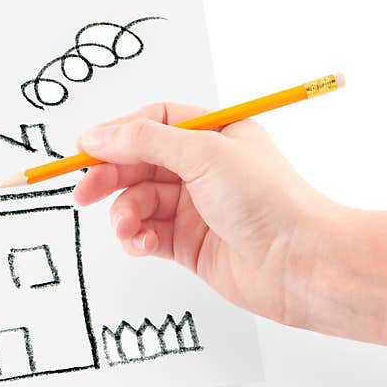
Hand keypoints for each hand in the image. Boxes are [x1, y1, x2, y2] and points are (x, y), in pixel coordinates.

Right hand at [73, 102, 339, 326]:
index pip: (152, 123)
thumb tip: (98, 136)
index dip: (116, 134)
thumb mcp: (204, 153)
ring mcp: (194, 207)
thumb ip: (145, 141)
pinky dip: (137, 238)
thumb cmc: (268, 201)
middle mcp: (202, 167)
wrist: (301, 264)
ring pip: (138, 202)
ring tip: (127, 228)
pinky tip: (143, 244)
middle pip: (138, 163)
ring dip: (124, 214)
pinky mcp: (188, 244)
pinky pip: (146, 234)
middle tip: (85, 193)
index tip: (85, 150)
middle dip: (109, 177)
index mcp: (213, 133)